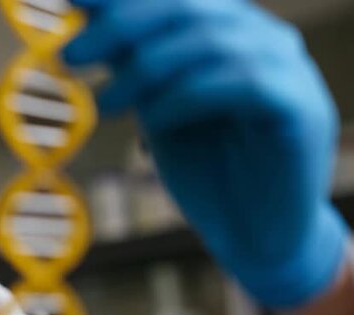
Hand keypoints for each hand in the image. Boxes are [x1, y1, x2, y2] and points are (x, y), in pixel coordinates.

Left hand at [62, 0, 350, 308]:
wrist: (252, 234)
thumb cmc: (205, 169)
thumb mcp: (156, 107)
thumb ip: (133, 65)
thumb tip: (84, 26)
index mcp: (230, 28)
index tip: (71, 3)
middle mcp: (263, 36)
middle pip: (188, 8)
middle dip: (122, 26)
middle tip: (72, 56)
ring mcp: (288, 68)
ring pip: (210, 41)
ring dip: (145, 70)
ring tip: (103, 105)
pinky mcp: (301, 108)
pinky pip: (241, 83)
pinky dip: (185, 98)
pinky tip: (150, 122)